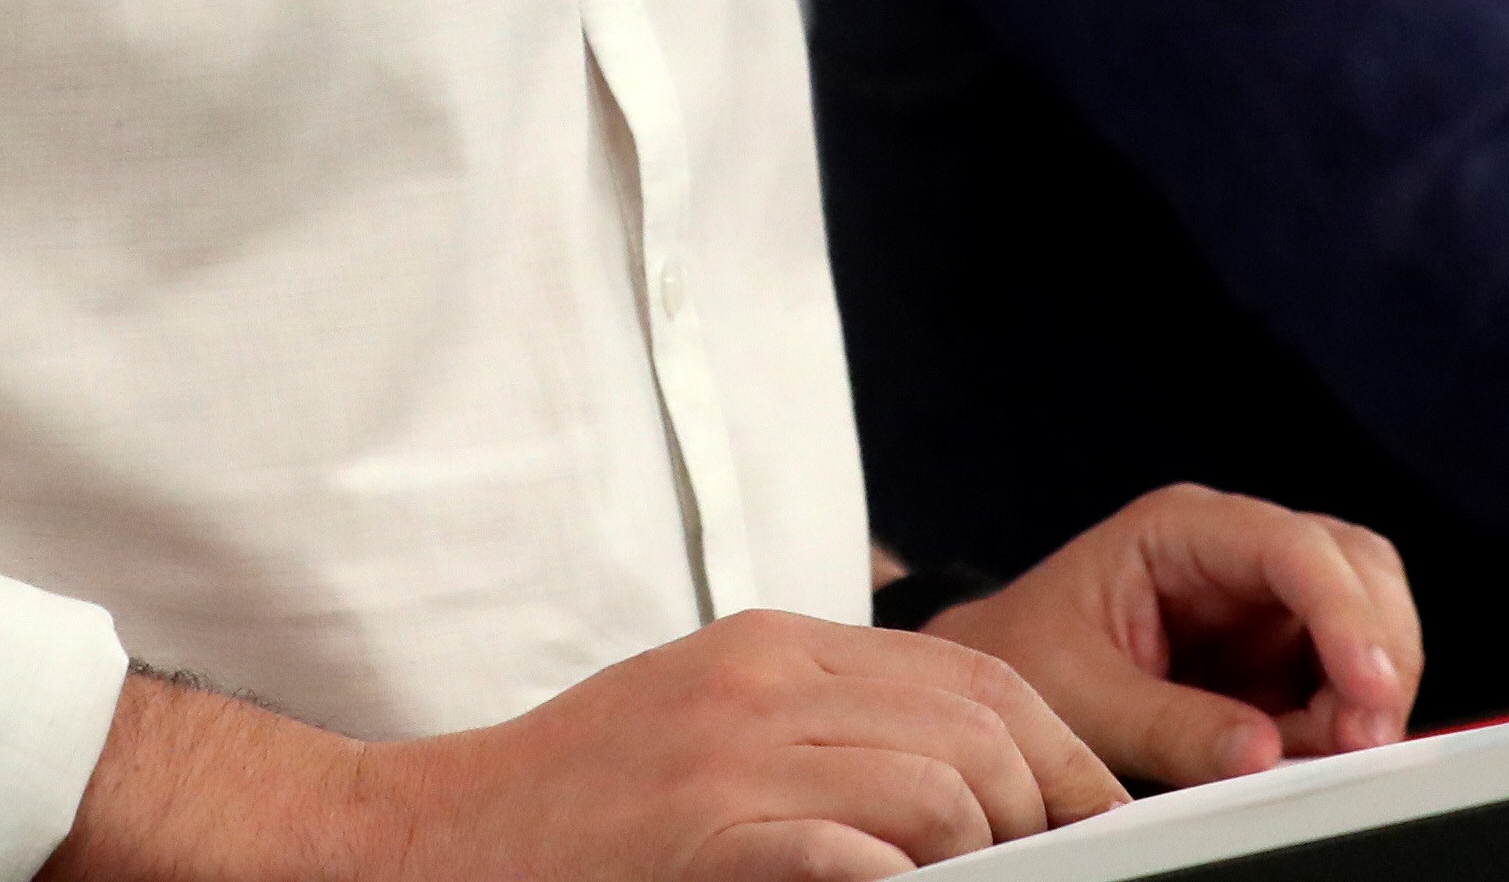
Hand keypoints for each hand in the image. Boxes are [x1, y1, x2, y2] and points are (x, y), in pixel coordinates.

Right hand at [34, 613, 1119, 881]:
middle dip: (1044, 804)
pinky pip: (863, 853)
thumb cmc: (565, 814)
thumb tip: (958, 775)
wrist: (422, 847)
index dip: (1053, 749)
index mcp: (769, 649)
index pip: (972, 670)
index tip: (1086, 814)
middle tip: (1056, 863)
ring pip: (946, 785)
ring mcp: (734, 756)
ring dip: (983, 854)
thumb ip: (820, 729)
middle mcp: (762, 682)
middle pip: (980, 721)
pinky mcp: (711, 832)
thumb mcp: (704, 728)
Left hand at [923, 483, 1418, 787]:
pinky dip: (1345, 714)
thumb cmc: (1024, 662)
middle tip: (1366, 737)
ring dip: (1367, 688)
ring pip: (1367, 616)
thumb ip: (1170, 725)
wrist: (996, 681)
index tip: (1369, 689)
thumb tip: (1263, 753)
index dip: (1344, 613)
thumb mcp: (1082, 697)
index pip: (1291, 548)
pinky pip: (1342, 674)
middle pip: (1354, 567)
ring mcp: (1262, 600)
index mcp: (1180, 529)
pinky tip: (1310, 750)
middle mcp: (1235, 551)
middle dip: (1376, 649)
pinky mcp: (1276, 654)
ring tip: (1328, 751)